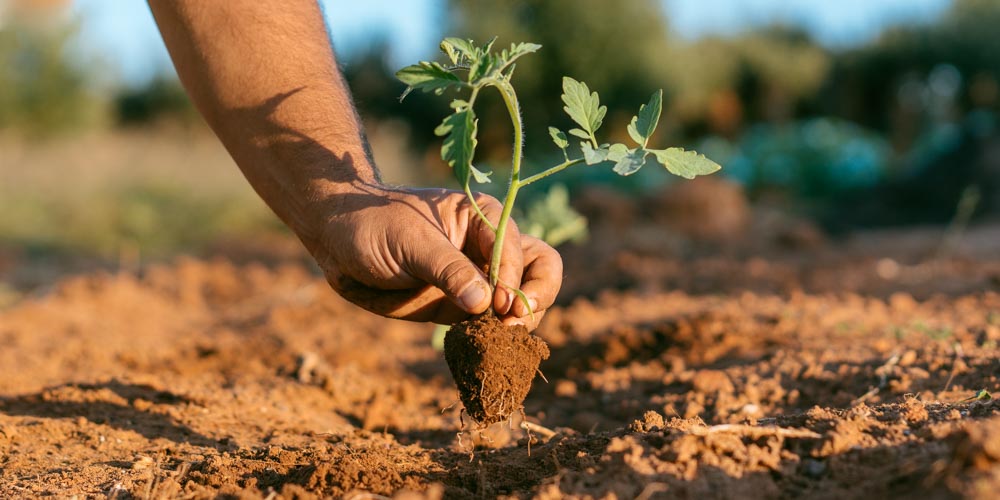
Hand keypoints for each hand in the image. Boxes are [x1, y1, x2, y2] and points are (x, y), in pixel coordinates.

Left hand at [313, 183, 561, 329]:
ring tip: (499, 339)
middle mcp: (488, 248)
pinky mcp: (460, 307)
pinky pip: (491, 325)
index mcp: (484, 219)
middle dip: (535, 299)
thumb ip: (448, 270)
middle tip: (512, 324)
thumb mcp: (410, 242)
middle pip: (540, 272)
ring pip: (523, 302)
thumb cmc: (372, 224)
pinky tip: (484, 347)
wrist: (336, 240)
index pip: (522, 251)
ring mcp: (477, 279)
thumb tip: (486, 303)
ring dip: (519, 324)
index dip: (516, 280)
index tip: (501, 304)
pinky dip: (496, 339)